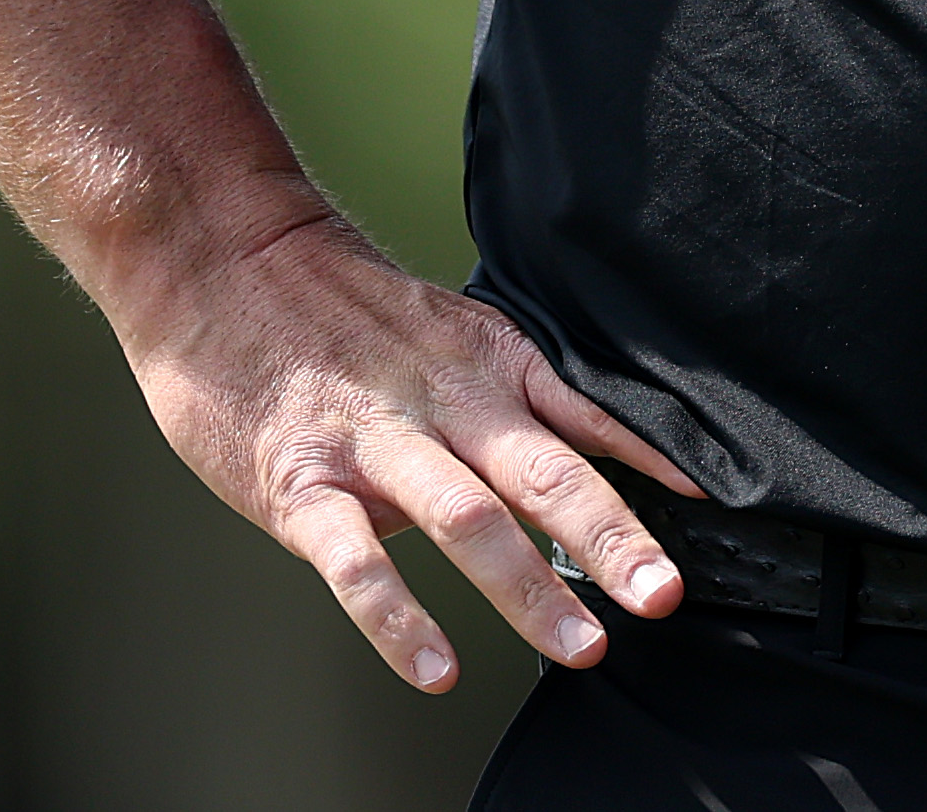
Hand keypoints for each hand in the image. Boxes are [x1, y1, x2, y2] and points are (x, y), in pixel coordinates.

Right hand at [120, 207, 703, 690]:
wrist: (220, 260)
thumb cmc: (335, 308)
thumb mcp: (446, 330)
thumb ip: (508, 394)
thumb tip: (586, 457)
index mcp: (485, 362)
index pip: (584, 416)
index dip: (648, 462)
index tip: (707, 509)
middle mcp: (443, 402)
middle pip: (544, 474)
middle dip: (613, 539)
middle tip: (664, 595)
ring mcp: (373, 443)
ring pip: (467, 520)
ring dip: (529, 587)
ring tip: (581, 643)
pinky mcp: (301, 483)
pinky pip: (357, 562)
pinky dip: (399, 618)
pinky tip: (436, 666)